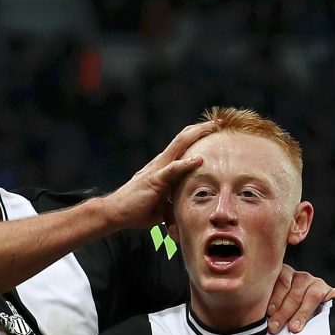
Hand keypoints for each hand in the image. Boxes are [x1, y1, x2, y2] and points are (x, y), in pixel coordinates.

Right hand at [97, 121, 218, 229]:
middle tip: (218, 121)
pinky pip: (172, 170)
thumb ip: (176, 200)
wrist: (116, 213)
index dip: (197, 135)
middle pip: (183, 139)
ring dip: (196, 135)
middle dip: (201, 129)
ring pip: (179, 146)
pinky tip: (198, 159)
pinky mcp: (154, 180)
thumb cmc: (138, 209)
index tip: (214, 129)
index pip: (182, 145)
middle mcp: (160, 163)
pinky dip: (185, 164)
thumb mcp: (163, 204)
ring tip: (212, 127)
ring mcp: (157, 169)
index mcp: (163, 166)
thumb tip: (190, 206)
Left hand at [266, 266, 334, 333]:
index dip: (274, 299)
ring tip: (295, 327)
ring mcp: (319, 285)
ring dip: (303, 312)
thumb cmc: (278, 313)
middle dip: (284, 312)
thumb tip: (258, 322)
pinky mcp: (333, 294)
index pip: (281, 283)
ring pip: (313, 295)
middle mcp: (302, 278)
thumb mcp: (269, 306)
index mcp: (285, 275)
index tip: (268, 312)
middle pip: (295, 293)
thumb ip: (265, 309)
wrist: (295, 313)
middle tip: (275, 327)